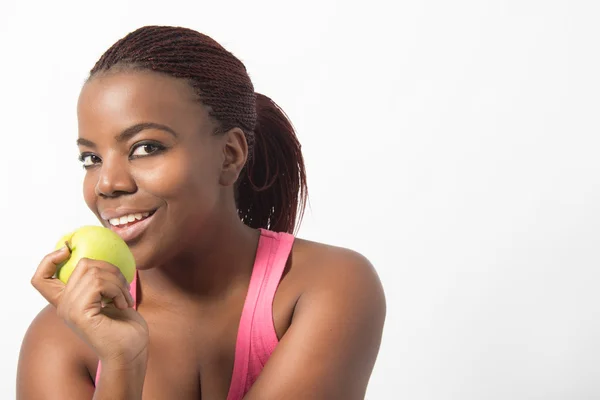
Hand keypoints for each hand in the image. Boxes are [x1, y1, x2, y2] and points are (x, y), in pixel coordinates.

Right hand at [31, 246, 148, 367]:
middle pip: (82, 264)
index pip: (41, 278)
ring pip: (94, 272)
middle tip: (123, 288)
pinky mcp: (80, 313)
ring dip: (118, 282)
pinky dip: (118, 290)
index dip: (50, 259)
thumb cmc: (125, 327)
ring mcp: (70, 310)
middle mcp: (64, 306)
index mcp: (68, 301)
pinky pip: (99, 283)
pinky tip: (123, 305)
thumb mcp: (109, 297)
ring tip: (124, 299)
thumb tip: (96, 257)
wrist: (132, 351)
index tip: (69, 249)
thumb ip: (98, 281)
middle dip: (111, 269)